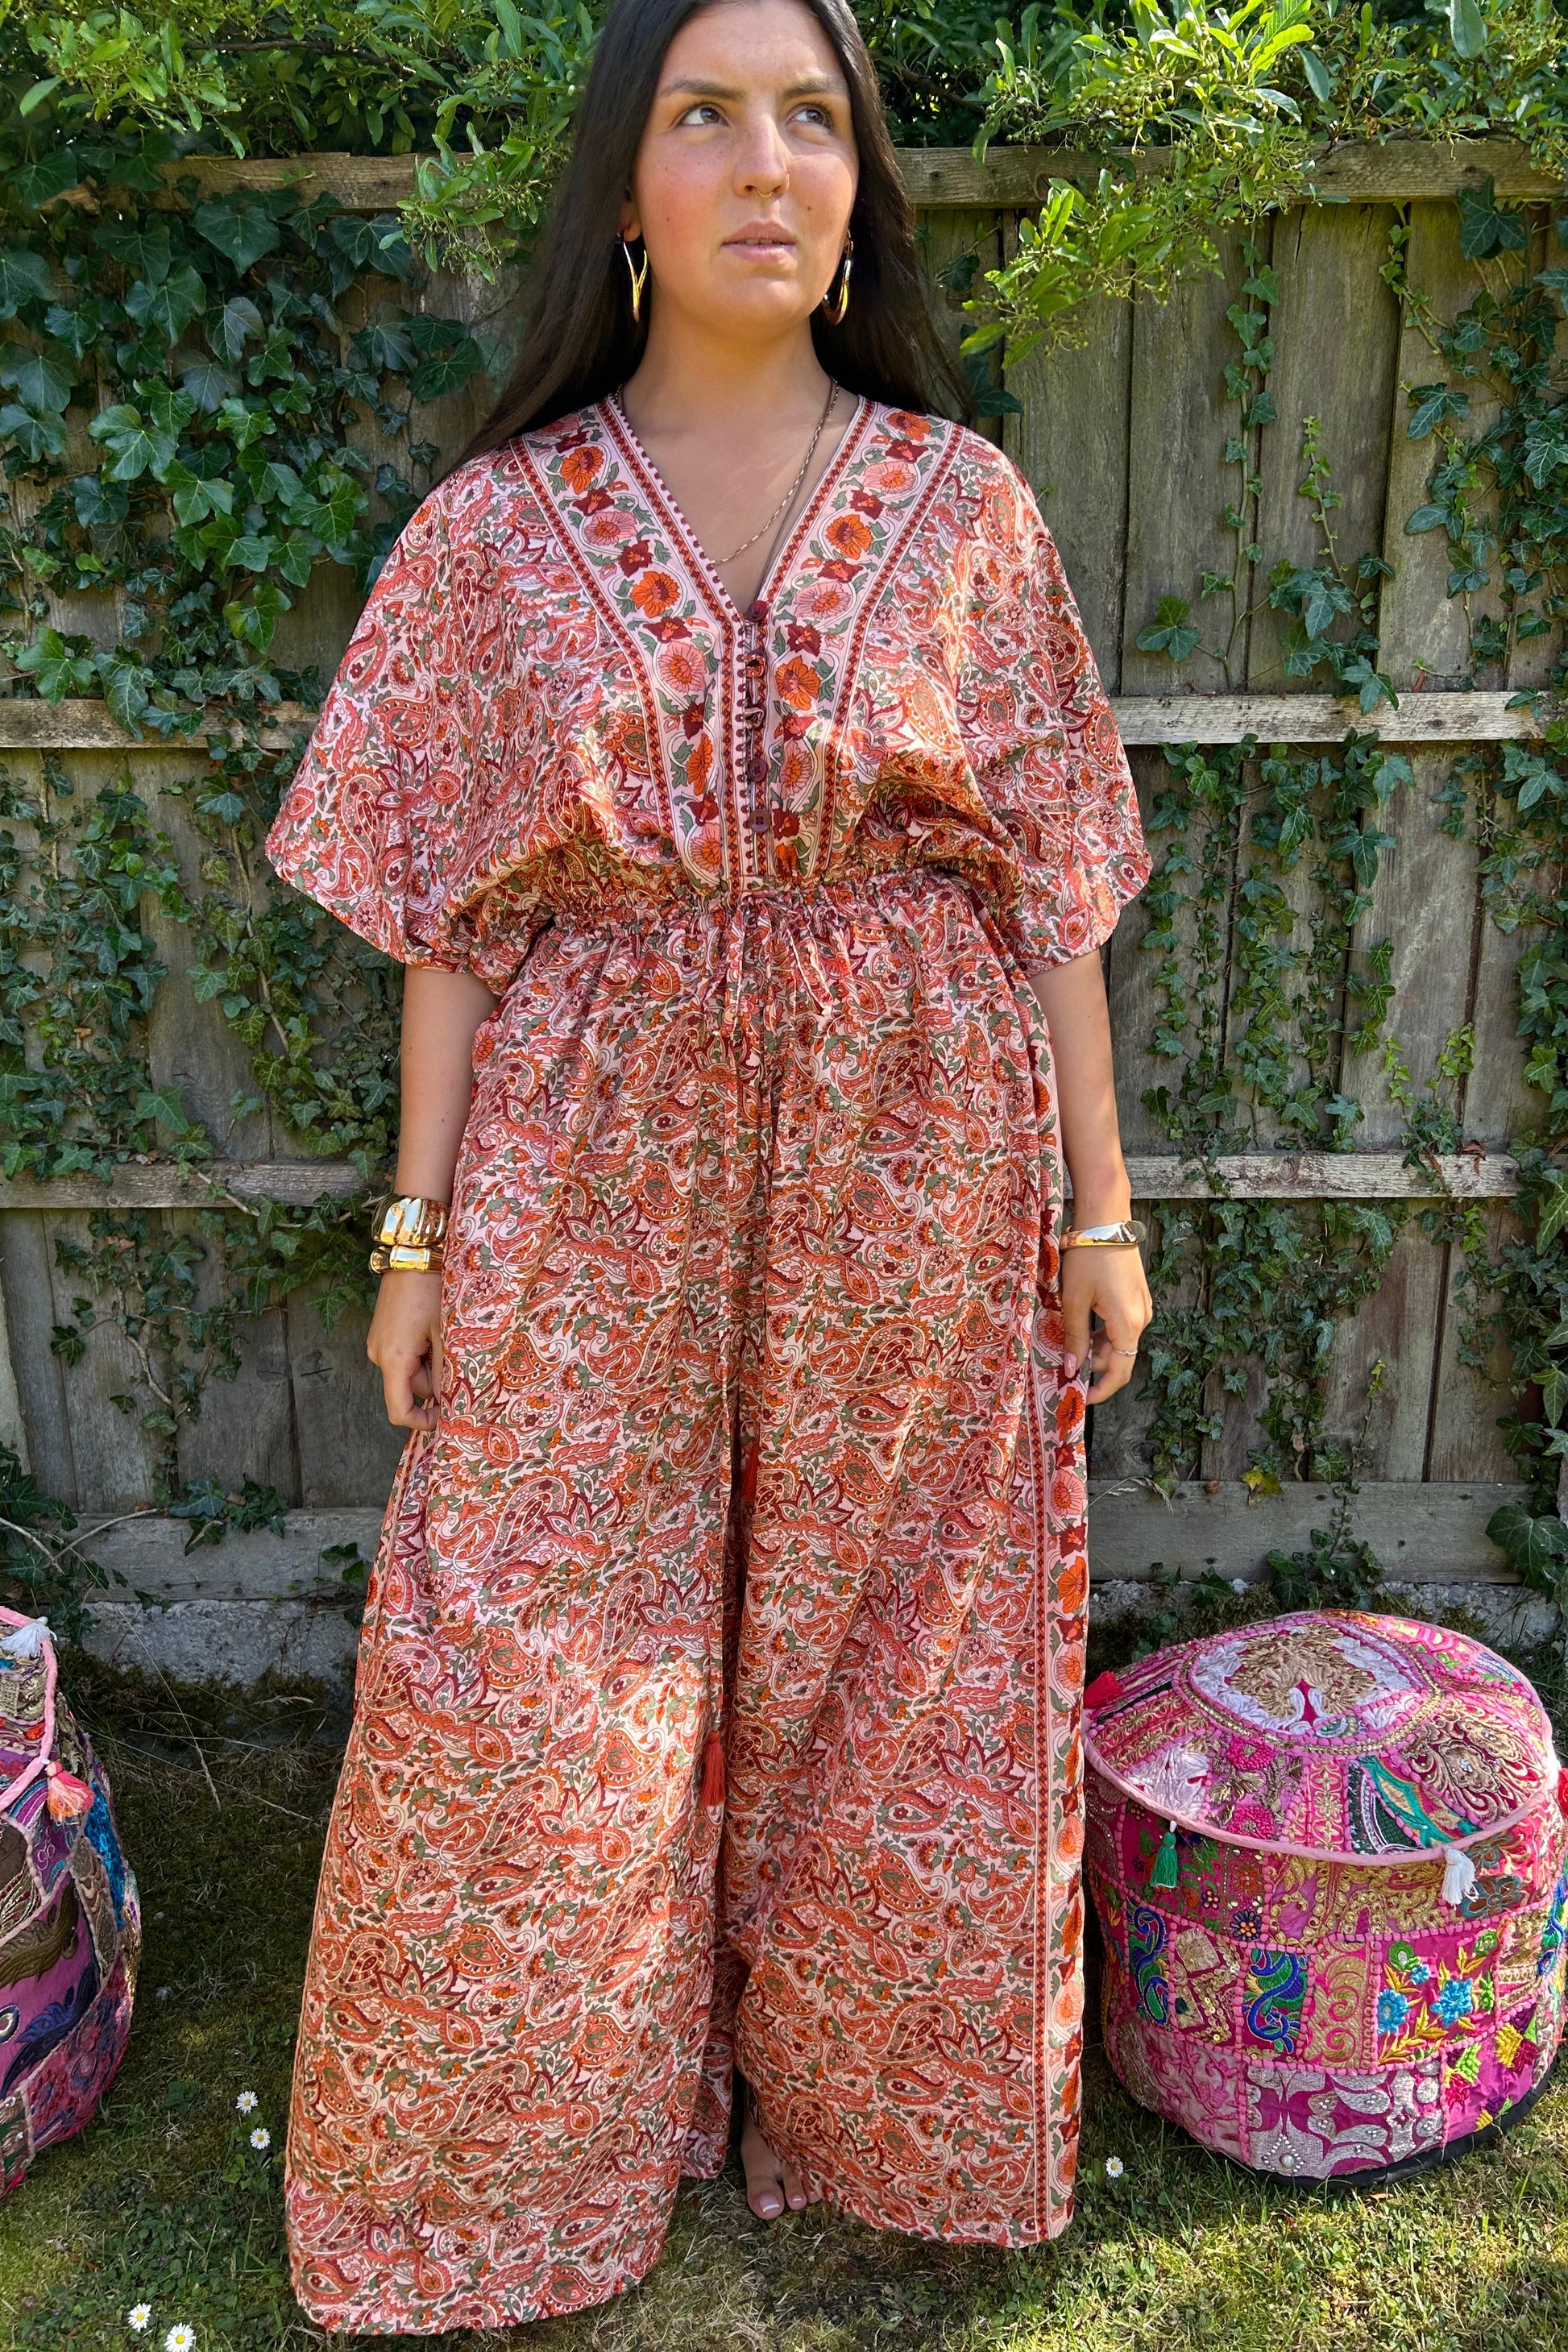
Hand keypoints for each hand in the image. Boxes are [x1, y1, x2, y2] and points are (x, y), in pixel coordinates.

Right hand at [367, 1268, 444, 1429]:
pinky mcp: (382, 1335)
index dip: (422, 1421)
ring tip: (444, 1335)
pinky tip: (433, 1330)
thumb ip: (448, 1369)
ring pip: (410, 1372)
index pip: (399, 1411)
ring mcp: (379, 1345)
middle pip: (411, 1389)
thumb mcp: (446, 1333)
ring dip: (430, 1364)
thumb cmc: (431, 1291)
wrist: (413, 1256)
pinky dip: (422, 1353)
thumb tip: (453, 1399)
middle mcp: (380, 1356)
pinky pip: (404, 1357)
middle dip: (436, 1380)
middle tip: (456, 1353)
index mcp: (394, 1360)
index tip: (446, 1415)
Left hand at [1060, 1244, 1151, 1405]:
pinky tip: (1083, 1328)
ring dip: (1098, 1350)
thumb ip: (1075, 1338)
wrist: (1106, 1221)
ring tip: (1070, 1348)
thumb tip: (1071, 1370)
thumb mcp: (1074, 1301)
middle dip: (1095, 1369)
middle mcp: (1141, 1318)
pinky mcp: (1137, 1296)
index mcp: (1128, 1324)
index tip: (1082, 1398)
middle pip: (1120, 1357)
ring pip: (1120, 1341)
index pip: (1120, 1371)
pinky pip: (1122, 1325)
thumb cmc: (1088, 1259)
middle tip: (1067, 1372)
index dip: (1102, 1390)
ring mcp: (1141, 1306)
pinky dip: (1104, 1333)